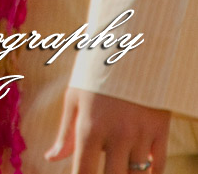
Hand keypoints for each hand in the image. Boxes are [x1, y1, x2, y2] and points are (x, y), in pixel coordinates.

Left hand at [47, 87, 169, 172]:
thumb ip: (65, 133)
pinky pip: (159, 166)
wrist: (131, 50)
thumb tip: (51, 158)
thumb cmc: (95, 75)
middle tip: (101, 173)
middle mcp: (116, 134)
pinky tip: (141, 173)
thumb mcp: (74, 98)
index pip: (84, 172)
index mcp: (90, 127)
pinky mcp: (161, 131)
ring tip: (117, 171)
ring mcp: (141, 134)